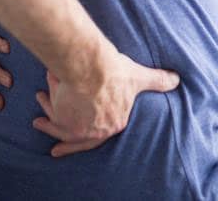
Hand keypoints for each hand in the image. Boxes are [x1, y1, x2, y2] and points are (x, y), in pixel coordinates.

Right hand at [32, 46, 179, 157]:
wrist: (92, 69)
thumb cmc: (116, 73)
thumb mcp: (140, 77)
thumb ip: (158, 80)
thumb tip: (178, 79)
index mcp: (114, 123)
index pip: (102, 132)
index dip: (93, 132)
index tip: (84, 132)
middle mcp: (95, 129)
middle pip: (78, 139)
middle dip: (65, 143)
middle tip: (56, 149)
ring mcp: (76, 126)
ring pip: (60, 127)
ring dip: (50, 124)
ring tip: (40, 120)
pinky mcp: (61, 117)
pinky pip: (51, 112)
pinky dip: (46, 106)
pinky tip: (41, 97)